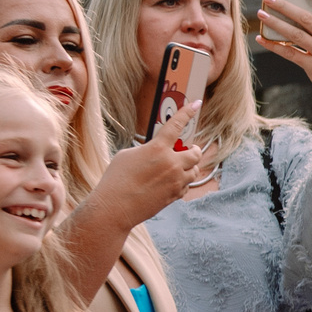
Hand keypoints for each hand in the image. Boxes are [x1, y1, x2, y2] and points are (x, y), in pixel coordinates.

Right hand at [99, 98, 214, 215]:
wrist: (115, 208)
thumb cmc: (116, 179)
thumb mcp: (128, 155)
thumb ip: (148, 149)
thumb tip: (158, 150)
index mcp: (157, 148)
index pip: (176, 125)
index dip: (187, 112)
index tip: (196, 104)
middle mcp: (171, 163)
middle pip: (196, 153)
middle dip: (193, 150)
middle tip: (186, 150)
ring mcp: (176, 180)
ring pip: (194, 171)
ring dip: (188, 167)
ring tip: (175, 168)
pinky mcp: (175, 195)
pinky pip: (187, 186)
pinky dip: (181, 182)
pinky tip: (169, 183)